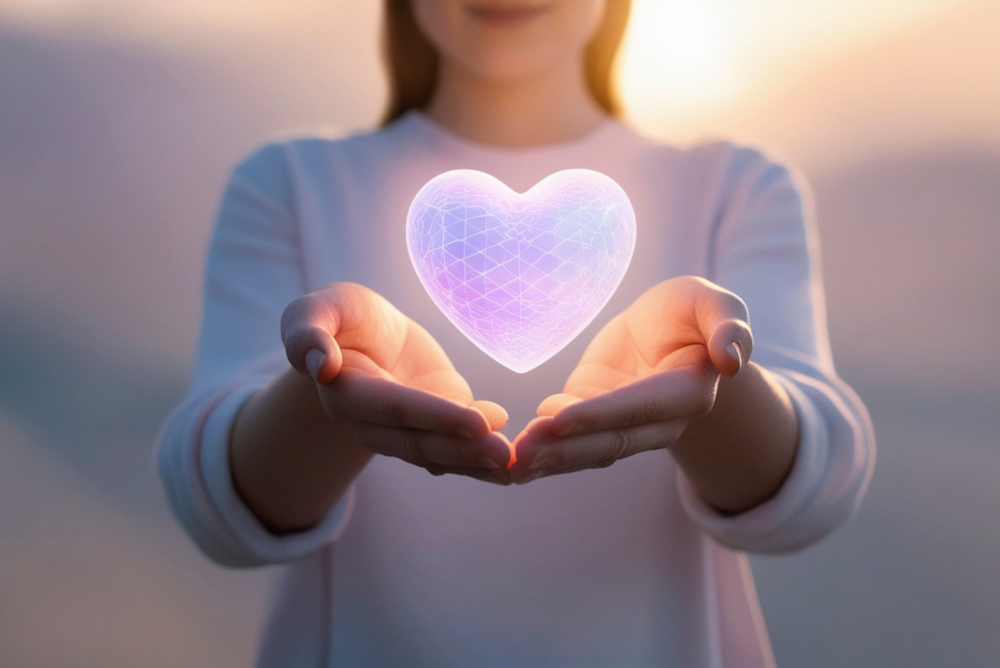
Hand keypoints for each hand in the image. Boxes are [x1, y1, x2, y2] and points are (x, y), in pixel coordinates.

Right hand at [282, 282, 511, 483]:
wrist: (368, 332)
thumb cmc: (343, 316)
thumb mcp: (320, 308)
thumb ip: (306, 332)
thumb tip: (318, 363)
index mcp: (347, 394)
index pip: (395, 408)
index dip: (434, 416)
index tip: (476, 421)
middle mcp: (376, 424)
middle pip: (421, 441)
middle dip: (464, 449)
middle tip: (506, 453)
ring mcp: (407, 431)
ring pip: (441, 452)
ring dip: (477, 460)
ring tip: (514, 462)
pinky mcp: (435, 425)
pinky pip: (456, 447)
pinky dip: (482, 455)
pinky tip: (513, 456)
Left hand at [510, 276, 751, 483]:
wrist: (666, 327)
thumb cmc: (691, 312)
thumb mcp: (712, 303)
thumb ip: (728, 325)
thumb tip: (734, 358)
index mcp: (687, 393)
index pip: (639, 408)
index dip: (600, 415)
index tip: (558, 419)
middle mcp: (657, 422)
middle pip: (609, 441)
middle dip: (565, 450)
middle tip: (522, 453)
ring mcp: (623, 426)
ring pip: (587, 450)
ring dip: (550, 458)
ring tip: (512, 461)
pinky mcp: (593, 418)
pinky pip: (570, 441)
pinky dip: (544, 449)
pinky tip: (514, 454)